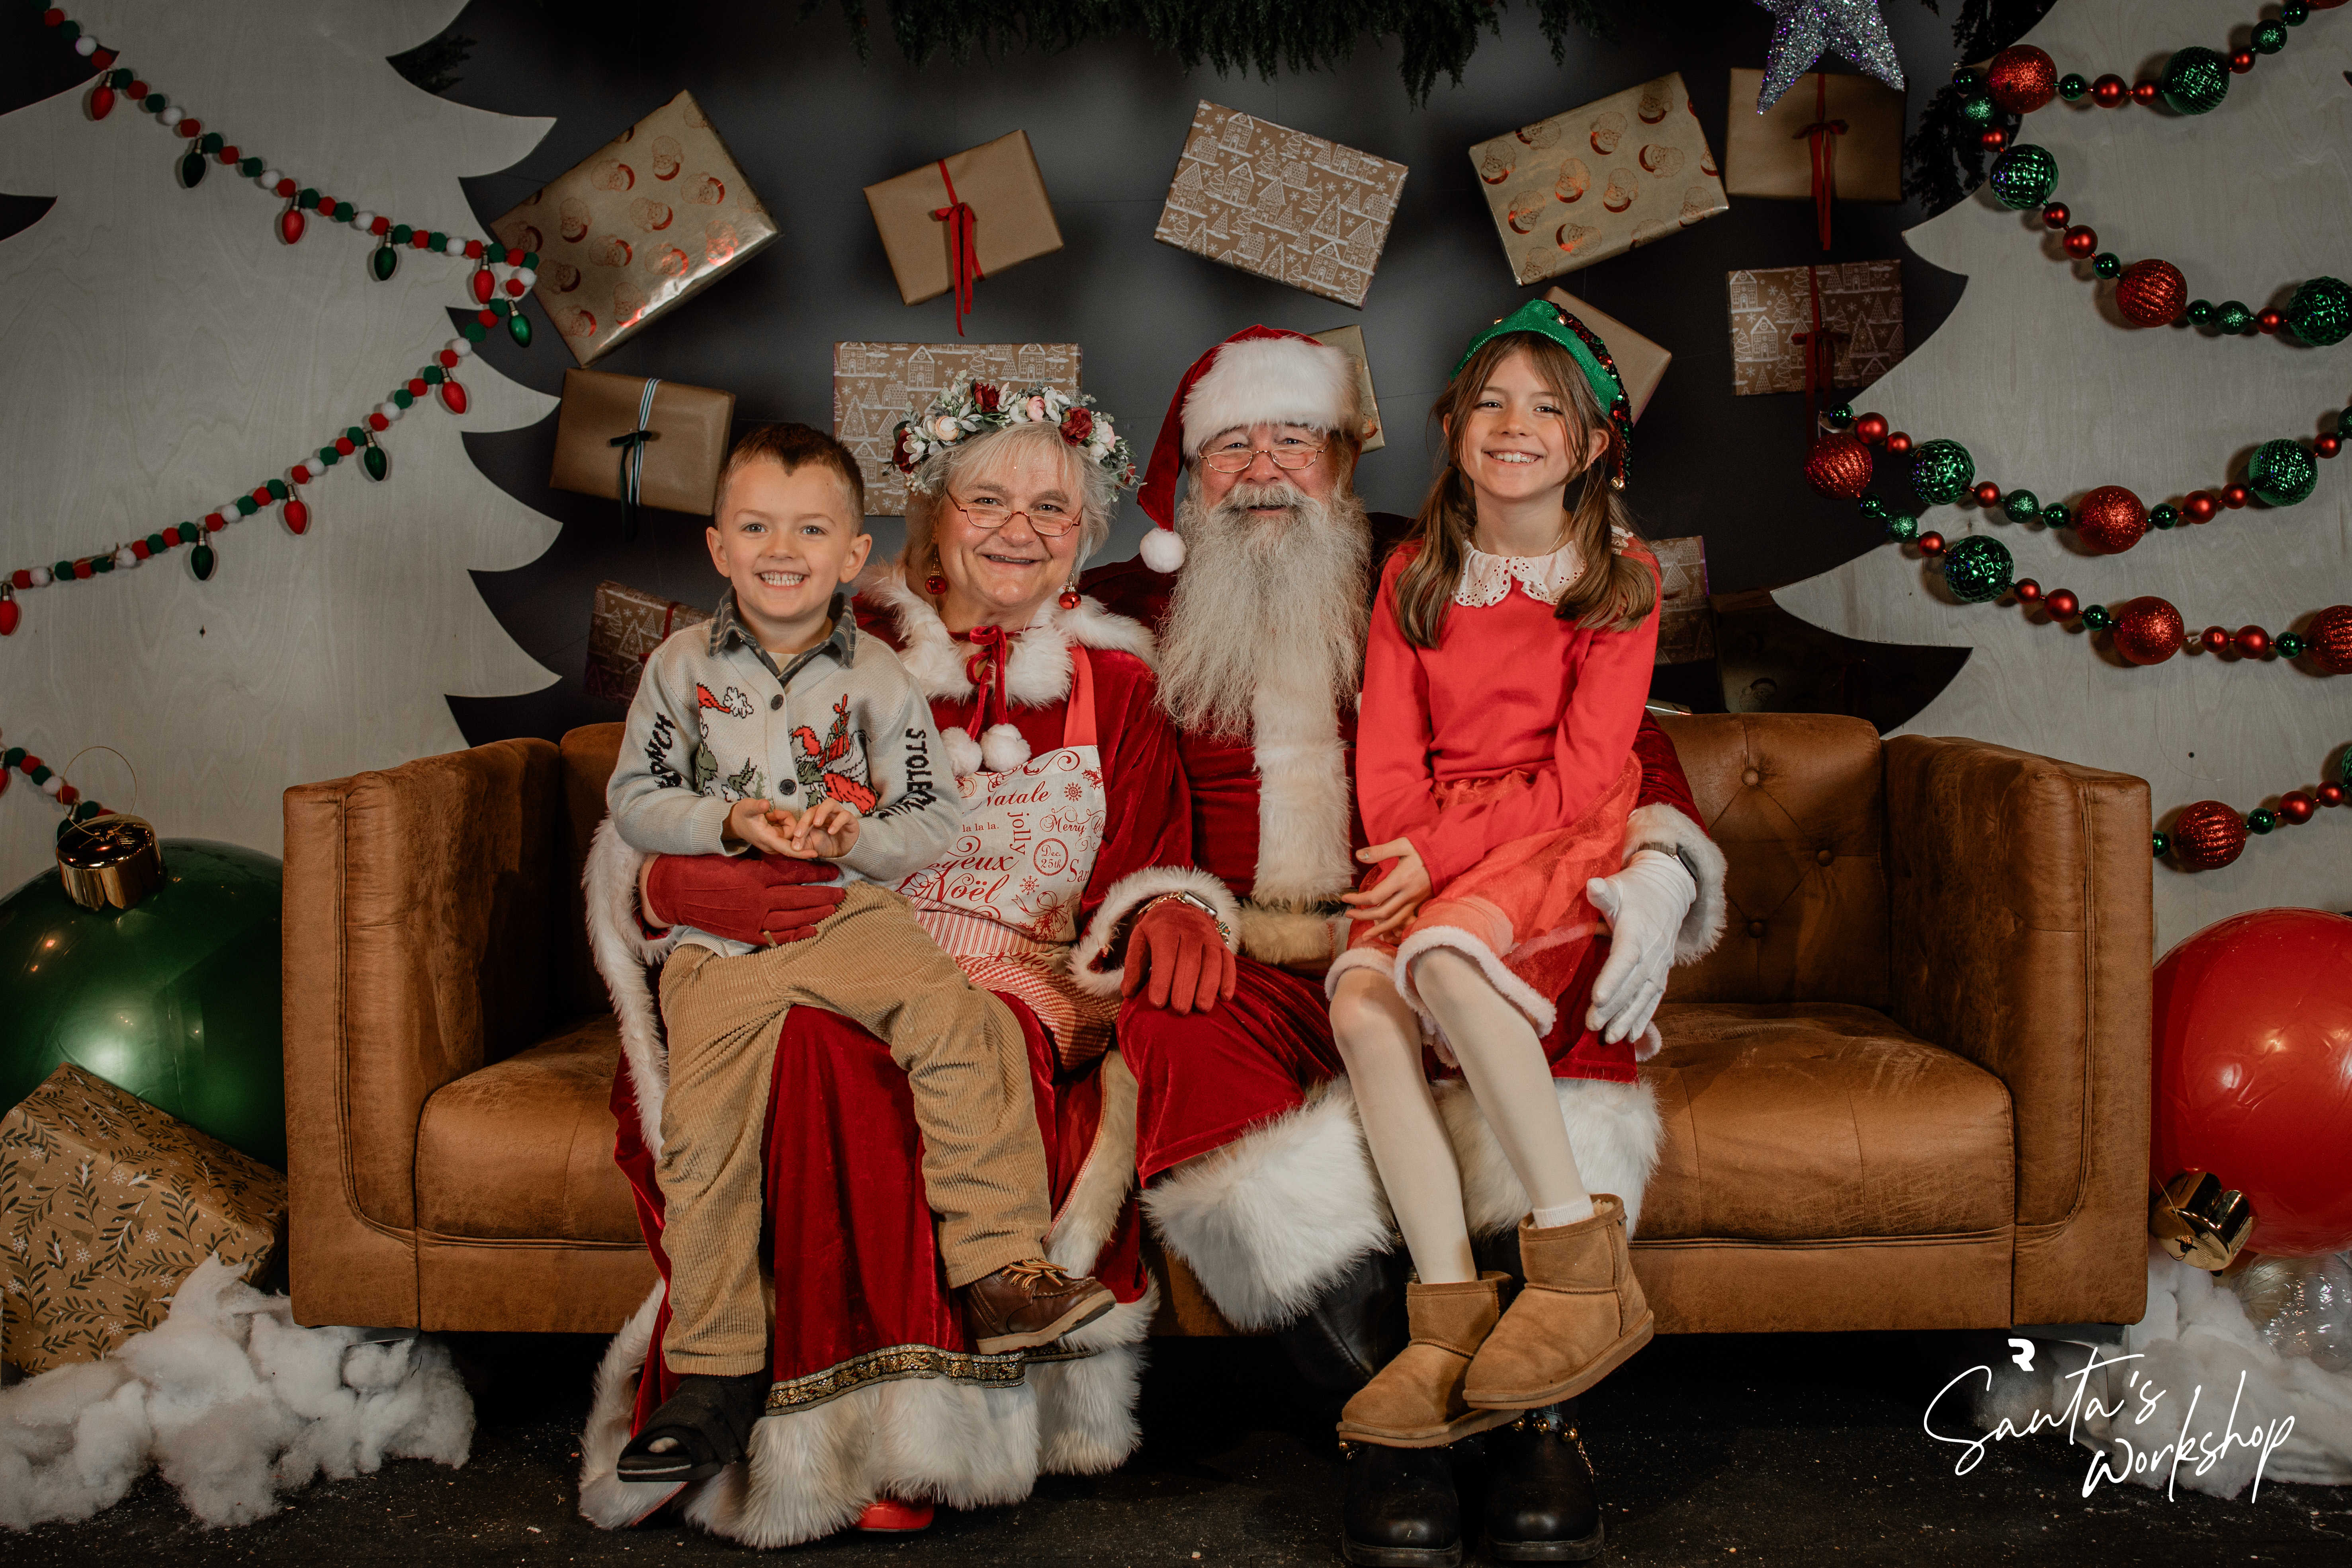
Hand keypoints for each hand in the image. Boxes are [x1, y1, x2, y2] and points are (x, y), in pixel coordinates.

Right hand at [643, 852, 845, 945]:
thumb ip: (762, 861)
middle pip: (801, 898)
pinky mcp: (745, 934)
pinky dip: (796, 934)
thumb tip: (790, 858)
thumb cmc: (702, 869)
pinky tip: (812, 930)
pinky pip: (777, 937)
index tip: (835, 870)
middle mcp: (758, 899)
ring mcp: (752, 919)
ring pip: (793, 919)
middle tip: (843, 893)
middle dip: (825, 896)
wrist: (674, 892)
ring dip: (816, 914)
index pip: (796, 872)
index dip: (818, 871)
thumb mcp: (734, 858)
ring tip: (832, 909)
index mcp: (756, 874)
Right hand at [724, 797, 797, 855]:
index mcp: (767, 840)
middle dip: (788, 821)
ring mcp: (775, 842)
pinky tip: (772, 817)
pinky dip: (783, 821)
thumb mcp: (747, 807)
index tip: (815, 853)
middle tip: (774, 813)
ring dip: (785, 820)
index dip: (801, 852)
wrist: (734, 822)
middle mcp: (773, 844)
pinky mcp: (777, 838)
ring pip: (791, 831)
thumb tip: (766, 804)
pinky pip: (787, 830)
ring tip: (771, 814)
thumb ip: (757, 807)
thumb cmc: (741, 815)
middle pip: (792, 835)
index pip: (787, 849)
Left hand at [775, 800, 860, 859]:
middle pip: (813, 809)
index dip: (798, 827)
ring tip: (817, 823)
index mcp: (814, 816)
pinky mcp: (849, 818)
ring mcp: (838, 813)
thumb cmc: (827, 844)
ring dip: (821, 812)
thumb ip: (802, 844)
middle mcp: (825, 812)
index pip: (804, 817)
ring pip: (829, 803)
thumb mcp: (811, 845)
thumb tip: (792, 847)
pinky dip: (837, 822)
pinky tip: (831, 831)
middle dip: (805, 821)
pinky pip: (844, 815)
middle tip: (799, 834)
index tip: (795, 838)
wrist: (844, 850)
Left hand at [1121, 901, 1237, 1014]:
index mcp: (1166, 928)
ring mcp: (1209, 937)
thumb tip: (1129, 993)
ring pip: (1212, 961)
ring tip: (1202, 1008)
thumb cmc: (1157, 931)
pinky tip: (1225, 998)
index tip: (1157, 1003)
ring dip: (1208, 986)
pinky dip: (1229, 979)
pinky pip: (1229, 961)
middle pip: (1190, 960)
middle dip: (1185, 987)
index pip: (1165, 955)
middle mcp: (1190, 930)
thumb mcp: (1139, 940)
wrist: (1181, 908)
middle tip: (1180, 1010)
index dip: (1162, 979)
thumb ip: (1134, 966)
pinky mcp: (1222, 945)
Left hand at [1340, 838, 1431, 940]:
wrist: (1449, 855)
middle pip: (1382, 913)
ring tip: (1365, 936)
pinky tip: (1385, 932)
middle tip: (1348, 914)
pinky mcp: (1420, 904)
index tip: (1345, 898)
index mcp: (1400, 880)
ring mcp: (1415, 901)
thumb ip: (1380, 851)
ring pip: (1394, 922)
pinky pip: (1404, 920)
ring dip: (1378, 930)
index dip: (1357, 900)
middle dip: (1363, 916)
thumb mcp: (1402, 845)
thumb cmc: (1424, 848)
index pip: (1374, 897)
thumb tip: (1358, 855)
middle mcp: (1407, 895)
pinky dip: (1393, 928)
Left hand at [1584, 848, 1695, 1045]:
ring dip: (1627, 1019)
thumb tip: (1592, 886)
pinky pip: (1653, 999)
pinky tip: (1630, 1037)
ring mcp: (1659, 965)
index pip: (1625, 958)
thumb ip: (1604, 893)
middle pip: (1632, 983)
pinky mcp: (1661, 973)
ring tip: (1611, 1038)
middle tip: (1592, 1027)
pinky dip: (1643, 1018)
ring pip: (1644, 996)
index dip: (1612, 979)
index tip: (1597, 999)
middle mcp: (1652, 952)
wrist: (1667, 893)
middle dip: (1613, 1007)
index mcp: (1637, 931)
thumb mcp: (1618, 887)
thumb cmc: (1633, 891)